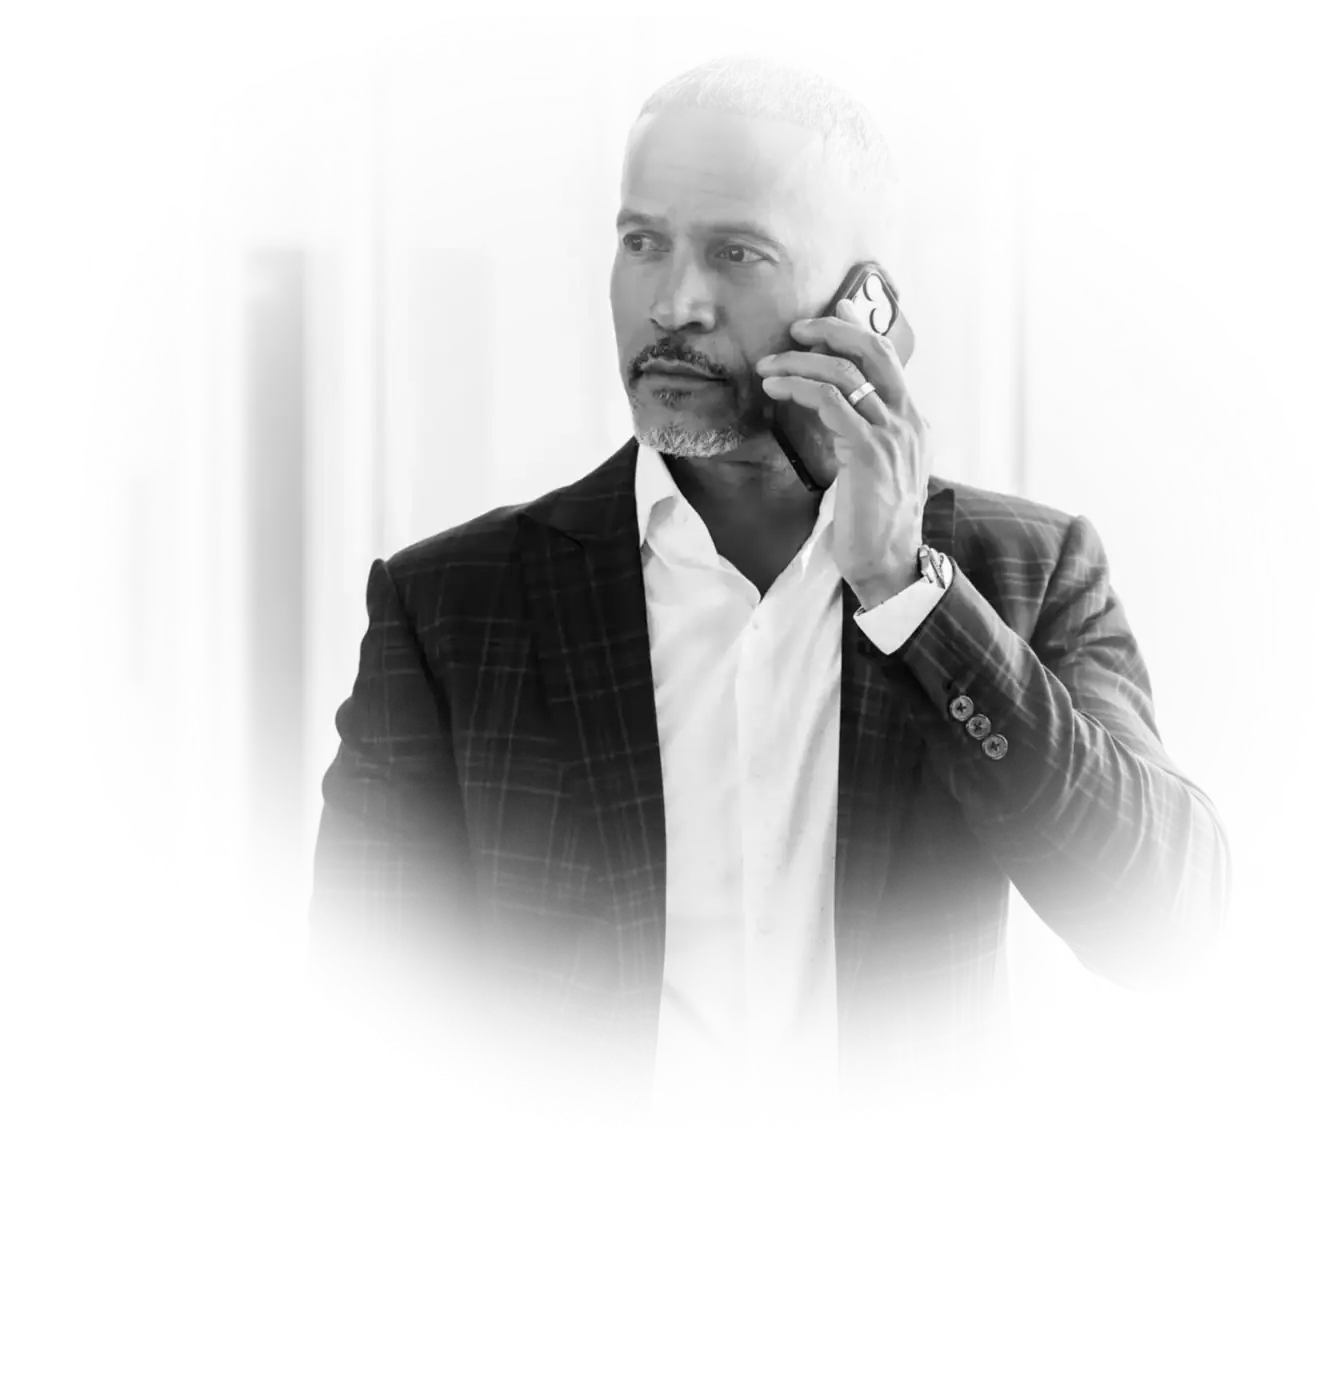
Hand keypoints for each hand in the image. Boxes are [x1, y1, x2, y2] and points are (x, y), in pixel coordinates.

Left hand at [756, 299, 929, 603]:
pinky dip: (799, 386)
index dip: (860, 329)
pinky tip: (776, 387)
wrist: (888, 565)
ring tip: (769, 366)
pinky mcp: (868, 452)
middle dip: (833, 329)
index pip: (889, 360)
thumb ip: (866, 437)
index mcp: (912, 425)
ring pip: (846, 371)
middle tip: (797, 328)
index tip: (834, 310)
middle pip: (875, 350)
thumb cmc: (873, 526)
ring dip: (801, 361)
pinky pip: (830, 401)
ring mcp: (892, 435)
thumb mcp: (875, 472)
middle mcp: (908, 423)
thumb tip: (837, 411)